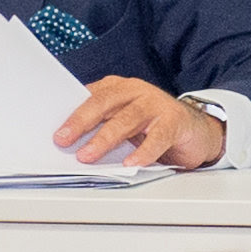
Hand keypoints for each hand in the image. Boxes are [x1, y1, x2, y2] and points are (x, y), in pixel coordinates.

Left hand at [56, 78, 228, 168]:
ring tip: (88, 156)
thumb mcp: (123, 122)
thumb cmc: (153, 126)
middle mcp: (135, 91)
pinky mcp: (174, 120)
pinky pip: (157, 136)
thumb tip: (72, 145)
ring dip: (105, 139)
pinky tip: (132, 163)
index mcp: (118, 88)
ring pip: (127, 119)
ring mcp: (156, 104)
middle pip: (104, 103)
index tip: (53, 131)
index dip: (70, 113)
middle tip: (64, 139)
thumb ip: (102, 126)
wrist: (197, 130)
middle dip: (81, 122)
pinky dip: (143, 151)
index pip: (89, 98)